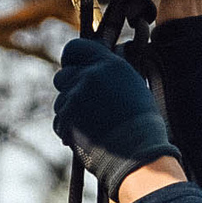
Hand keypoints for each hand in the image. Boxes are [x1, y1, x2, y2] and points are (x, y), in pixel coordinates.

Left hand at [51, 37, 180, 202]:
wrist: (138, 154)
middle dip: (69, 88)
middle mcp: (89, 77)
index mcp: (108, 65)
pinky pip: (59, 122)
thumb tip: (95, 67)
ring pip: (60, 101)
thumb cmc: (142, 123)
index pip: (75, 49)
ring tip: (92, 125)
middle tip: (83, 102)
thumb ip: (110, 72)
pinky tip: (88, 136)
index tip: (73, 67)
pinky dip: (69, 129)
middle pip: (62, 76)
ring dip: (71, 111)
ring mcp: (75, 99)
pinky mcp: (67, 121)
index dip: (71, 59)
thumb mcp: (133, 86)